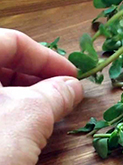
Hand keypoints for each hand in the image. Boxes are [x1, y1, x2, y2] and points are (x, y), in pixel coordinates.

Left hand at [0, 28, 82, 164]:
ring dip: (30, 94)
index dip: (48, 57)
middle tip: (64, 92)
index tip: (73, 75)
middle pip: (2, 62)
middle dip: (39, 76)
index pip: (11, 41)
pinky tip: (32, 123)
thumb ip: (55, 94)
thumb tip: (74, 87)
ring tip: (53, 108)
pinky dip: (15, 110)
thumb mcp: (27, 117)